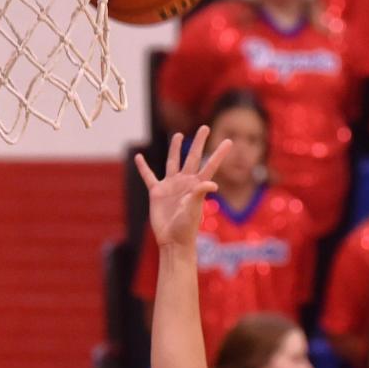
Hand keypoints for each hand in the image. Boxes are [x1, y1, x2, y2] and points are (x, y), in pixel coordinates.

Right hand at [134, 128, 231, 248]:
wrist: (172, 240)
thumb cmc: (186, 227)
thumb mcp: (194, 208)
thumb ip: (200, 193)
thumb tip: (213, 184)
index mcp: (197, 185)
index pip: (210, 164)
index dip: (219, 153)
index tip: (229, 141)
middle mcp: (185, 182)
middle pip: (192, 157)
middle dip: (198, 142)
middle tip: (205, 127)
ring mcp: (171, 186)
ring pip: (173, 162)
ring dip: (175, 148)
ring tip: (179, 135)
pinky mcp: (157, 192)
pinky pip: (149, 176)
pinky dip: (143, 167)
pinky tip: (139, 157)